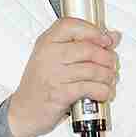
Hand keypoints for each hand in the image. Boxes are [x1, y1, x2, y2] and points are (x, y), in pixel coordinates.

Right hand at [8, 18, 119, 136]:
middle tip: (111, 64)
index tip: (106, 40)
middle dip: (107, 58)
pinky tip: (103, 92)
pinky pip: (90, 88)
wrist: (23, 111)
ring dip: (108, 76)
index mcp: (46, 42)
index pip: (71, 25)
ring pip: (93, 70)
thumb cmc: (40, 84)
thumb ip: (82, 45)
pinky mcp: (60, 94)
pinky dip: (102, 91)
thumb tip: (112, 36)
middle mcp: (48, 56)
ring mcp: (53, 75)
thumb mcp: (54, 59)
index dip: (93, 31)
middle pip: (88, 49)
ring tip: (108, 80)